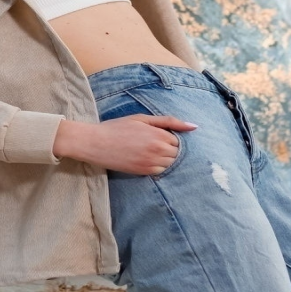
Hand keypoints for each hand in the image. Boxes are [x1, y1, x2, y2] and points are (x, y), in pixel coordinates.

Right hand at [53, 115, 197, 174]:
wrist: (96, 143)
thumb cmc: (117, 127)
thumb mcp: (142, 118)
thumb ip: (169, 121)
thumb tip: (194, 126)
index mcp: (158, 134)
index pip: (179, 140)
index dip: (169, 137)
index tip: (157, 135)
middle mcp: (158, 150)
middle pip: (177, 153)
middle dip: (169, 148)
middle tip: (152, 143)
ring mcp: (152, 163)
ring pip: (171, 163)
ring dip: (165, 158)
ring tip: (149, 151)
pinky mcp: (144, 172)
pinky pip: (161, 172)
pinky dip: (158, 166)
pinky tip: (145, 159)